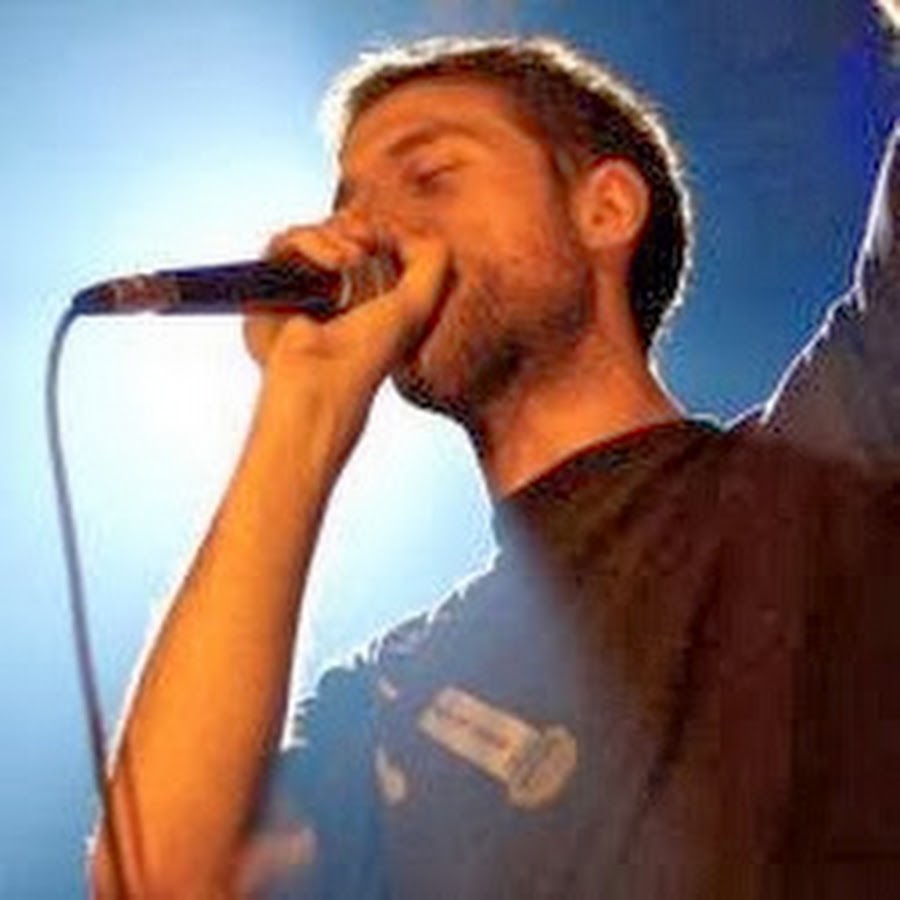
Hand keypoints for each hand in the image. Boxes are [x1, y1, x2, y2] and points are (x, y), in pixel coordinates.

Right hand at [244, 213, 451, 461]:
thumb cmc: (372, 349)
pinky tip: (333, 263)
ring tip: (350, 262)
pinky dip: (312, 242)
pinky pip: (288, 240)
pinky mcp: (273, 280)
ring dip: (340, 237)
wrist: (324, 377)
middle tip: (367, 250)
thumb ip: (431, 259)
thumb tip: (406, 228)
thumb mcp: (418, 303)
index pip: (378, 241)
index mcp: (373, 294)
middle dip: (363, 231)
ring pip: (320, 230)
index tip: (390, 246)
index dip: (385, 235)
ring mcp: (306, 282)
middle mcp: (339, 287)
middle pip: (349, 228)